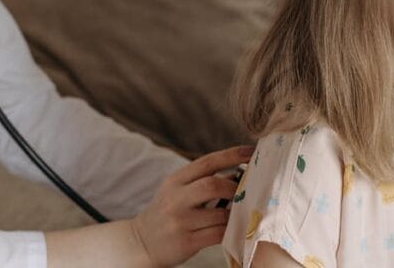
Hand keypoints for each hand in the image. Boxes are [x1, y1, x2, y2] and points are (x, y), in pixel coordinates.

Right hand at [132, 145, 253, 266]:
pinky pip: (218, 234)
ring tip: (245, 212)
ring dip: (237, 213)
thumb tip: (238, 174)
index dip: (232, 155)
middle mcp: (175, 198)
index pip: (207, 162)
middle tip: (248, 192)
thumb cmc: (167, 213)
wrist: (142, 242)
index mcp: (175, 180)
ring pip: (220, 214)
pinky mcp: (186, 241)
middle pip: (212, 185)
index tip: (252, 152)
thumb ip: (200, 181)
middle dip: (235, 188)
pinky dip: (231, 231)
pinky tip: (236, 229)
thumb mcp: (176, 191)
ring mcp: (180, 221)